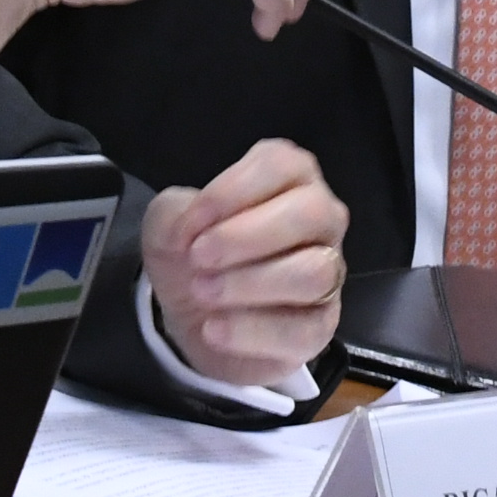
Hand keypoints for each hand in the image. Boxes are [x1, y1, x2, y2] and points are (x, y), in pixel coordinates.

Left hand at [144, 139, 348, 386]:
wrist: (193, 314)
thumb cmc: (194, 250)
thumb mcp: (169, 221)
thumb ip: (176, 213)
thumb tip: (192, 232)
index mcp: (290, 179)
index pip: (282, 165)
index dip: (232, 191)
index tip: (191, 222)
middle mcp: (321, 219)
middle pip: (311, 213)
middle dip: (246, 236)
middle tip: (198, 257)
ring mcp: (328, 274)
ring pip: (314, 273)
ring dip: (251, 283)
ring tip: (203, 291)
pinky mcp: (320, 327)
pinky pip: (303, 330)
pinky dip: (250, 331)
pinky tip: (213, 329)